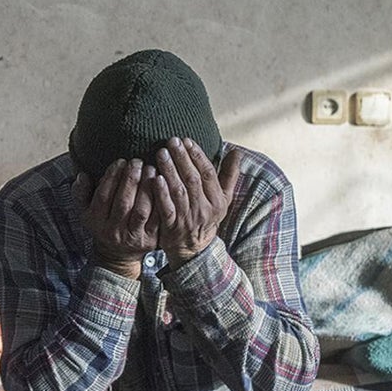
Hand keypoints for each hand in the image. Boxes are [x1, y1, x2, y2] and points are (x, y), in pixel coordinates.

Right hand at [74, 159, 159, 277]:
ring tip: (151, 169)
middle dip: (131, 179)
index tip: (120, 161)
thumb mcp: (85, 210)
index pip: (103, 196)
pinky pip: (157, 218)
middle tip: (137, 161)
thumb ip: (80, 192)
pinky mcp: (151, 240)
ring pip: (141, 210)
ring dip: (147, 188)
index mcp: (96, 221)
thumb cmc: (102, 224)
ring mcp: (133, 237)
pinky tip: (162, 185)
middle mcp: (113, 231)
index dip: (112, 177)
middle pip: (123, 202)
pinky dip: (160, 201)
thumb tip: (82, 175)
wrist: (117, 255)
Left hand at [152, 138, 241, 267]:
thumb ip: (228, 176)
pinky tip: (155, 178)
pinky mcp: (172, 226)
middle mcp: (205, 209)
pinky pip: (167, 207)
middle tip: (171, 141)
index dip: (198, 156)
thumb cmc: (206, 217)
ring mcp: (188, 218)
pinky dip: (161, 192)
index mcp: (218, 200)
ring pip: (179, 191)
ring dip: (170, 170)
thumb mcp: (223, 199)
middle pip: (193, 179)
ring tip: (161, 153)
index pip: (209, 173)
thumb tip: (236, 152)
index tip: (187, 141)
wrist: (193, 250)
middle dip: (182, 158)